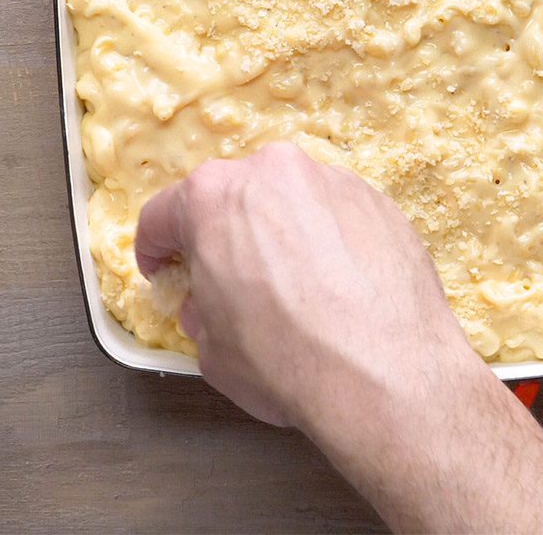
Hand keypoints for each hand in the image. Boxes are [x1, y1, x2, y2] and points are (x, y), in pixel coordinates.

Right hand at [134, 142, 481, 431]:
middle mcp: (273, 173)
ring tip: (296, 287)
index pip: (164, 215)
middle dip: (226, 235)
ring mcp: (332, 181)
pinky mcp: (379, 201)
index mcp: (213, 197)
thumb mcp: (213, 352)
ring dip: (284, 235)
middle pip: (234, 198)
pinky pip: (339, 217)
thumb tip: (210, 307)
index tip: (162, 269)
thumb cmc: (287, 359)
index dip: (157, 249)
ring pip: (291, 203)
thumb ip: (202, 314)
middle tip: (231, 281)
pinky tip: (340, 287)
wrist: (386, 370)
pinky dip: (332, 242)